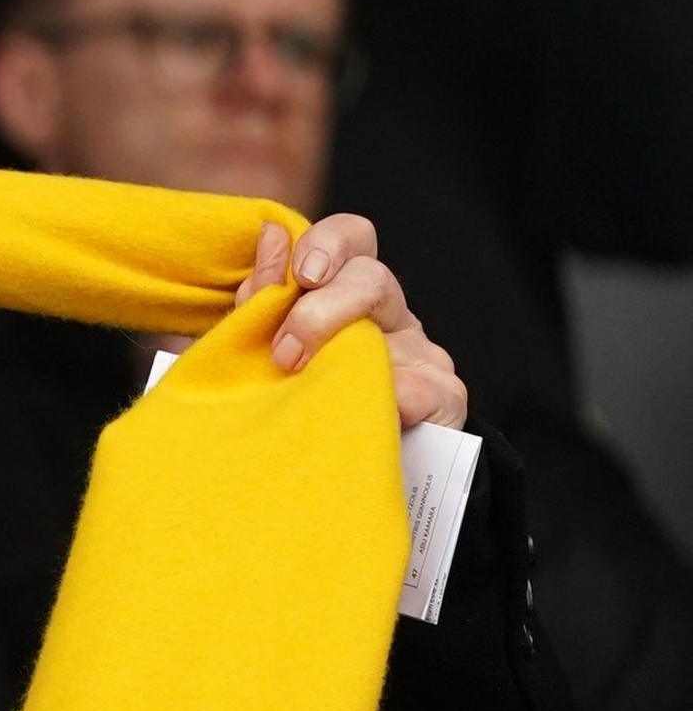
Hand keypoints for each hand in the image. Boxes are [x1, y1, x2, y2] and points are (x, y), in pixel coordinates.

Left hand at [243, 212, 466, 430]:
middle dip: (321, 309)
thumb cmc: (294, 406)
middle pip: (371, 278)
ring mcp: (423, 354)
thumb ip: (265, 297)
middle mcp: (389, 316)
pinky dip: (383, 397)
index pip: (353, 239)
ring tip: (299, 379)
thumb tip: (271, 232)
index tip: (301, 275)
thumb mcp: (268, 347)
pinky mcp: (445, 396)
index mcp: (347, 294)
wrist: (336, 478)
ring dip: (340, 350)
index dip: (328, 243)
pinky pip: (416, 388)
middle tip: (285, 352)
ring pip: (392, 330)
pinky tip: (355, 410)